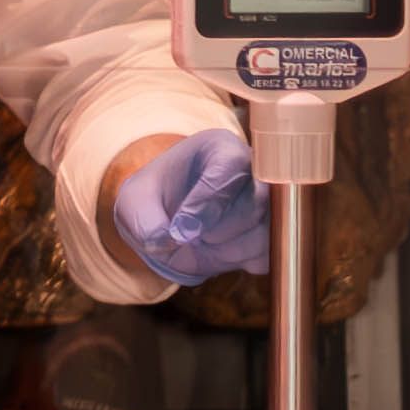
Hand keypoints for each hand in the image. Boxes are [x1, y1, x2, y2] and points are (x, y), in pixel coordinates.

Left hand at [106, 123, 268, 286]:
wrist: (169, 221)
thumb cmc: (154, 201)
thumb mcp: (135, 203)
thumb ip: (146, 222)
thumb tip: (166, 242)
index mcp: (221, 148)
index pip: (231, 166)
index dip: (206, 203)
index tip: (180, 229)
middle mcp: (255, 171)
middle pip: (257, 201)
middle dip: (217, 229)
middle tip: (187, 235)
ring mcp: (271, 203)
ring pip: (266, 232)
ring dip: (228, 249)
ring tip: (201, 241)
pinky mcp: (274, 235)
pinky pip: (268, 255)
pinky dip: (241, 262)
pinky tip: (217, 250)